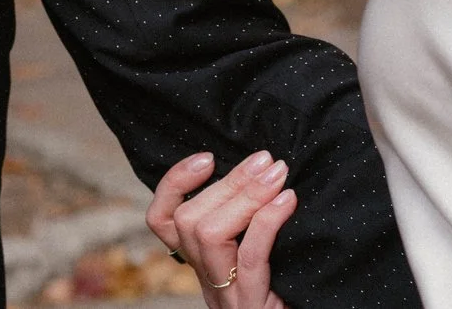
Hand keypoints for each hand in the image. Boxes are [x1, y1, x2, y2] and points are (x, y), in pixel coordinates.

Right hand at [146, 149, 297, 308]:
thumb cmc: (283, 296)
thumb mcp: (256, 259)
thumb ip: (249, 226)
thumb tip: (264, 172)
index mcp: (202, 263)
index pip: (162, 221)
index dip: (174, 185)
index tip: (207, 157)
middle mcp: (205, 279)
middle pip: (189, 220)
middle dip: (229, 181)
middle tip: (265, 159)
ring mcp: (225, 294)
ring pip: (209, 234)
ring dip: (245, 196)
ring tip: (277, 175)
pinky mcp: (250, 304)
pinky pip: (251, 257)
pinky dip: (267, 222)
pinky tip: (289, 201)